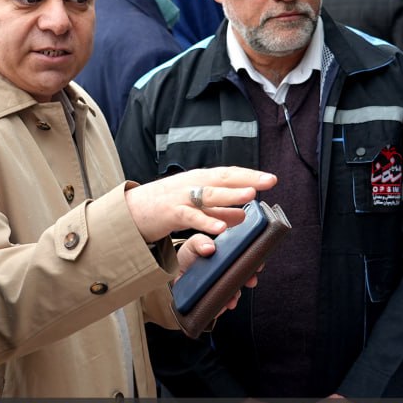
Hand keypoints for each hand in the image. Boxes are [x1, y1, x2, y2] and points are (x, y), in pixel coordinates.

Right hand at [125, 167, 276, 243]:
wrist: (131, 210)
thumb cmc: (164, 206)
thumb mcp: (195, 206)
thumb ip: (219, 210)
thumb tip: (244, 215)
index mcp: (199, 179)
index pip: (228, 174)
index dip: (250, 175)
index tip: (271, 179)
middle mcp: (192, 183)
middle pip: (222, 178)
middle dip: (247, 179)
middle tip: (269, 181)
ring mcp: (180, 196)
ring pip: (208, 194)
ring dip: (230, 195)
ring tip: (250, 196)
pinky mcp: (170, 212)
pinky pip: (191, 217)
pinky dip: (206, 221)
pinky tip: (221, 228)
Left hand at [175, 234, 256, 315]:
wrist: (176, 271)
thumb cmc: (190, 255)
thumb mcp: (194, 244)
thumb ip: (200, 242)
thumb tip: (210, 247)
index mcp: (226, 255)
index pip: (245, 256)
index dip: (253, 260)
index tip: (258, 265)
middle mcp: (228, 269)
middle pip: (244, 275)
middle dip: (249, 279)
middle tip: (251, 281)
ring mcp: (222, 283)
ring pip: (235, 290)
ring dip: (236, 295)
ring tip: (232, 299)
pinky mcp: (214, 296)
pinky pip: (222, 302)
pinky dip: (223, 306)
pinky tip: (222, 306)